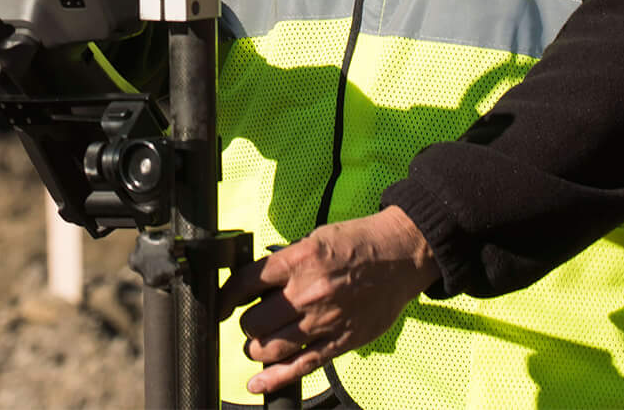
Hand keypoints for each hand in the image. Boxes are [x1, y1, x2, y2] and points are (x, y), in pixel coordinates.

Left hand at [217, 206, 437, 397]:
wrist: (401, 254)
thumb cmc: (357, 244)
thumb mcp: (314, 239)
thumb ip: (285, 263)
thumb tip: (254, 283)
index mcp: (298, 260)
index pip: (244, 283)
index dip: (226, 297)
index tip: (222, 303)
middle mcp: (307, 293)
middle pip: (254, 322)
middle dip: (247, 323)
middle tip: (253, 320)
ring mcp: (324, 321)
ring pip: (271, 348)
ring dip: (257, 348)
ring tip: (258, 343)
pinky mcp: (340, 341)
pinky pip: (301, 366)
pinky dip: (275, 379)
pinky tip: (258, 384)